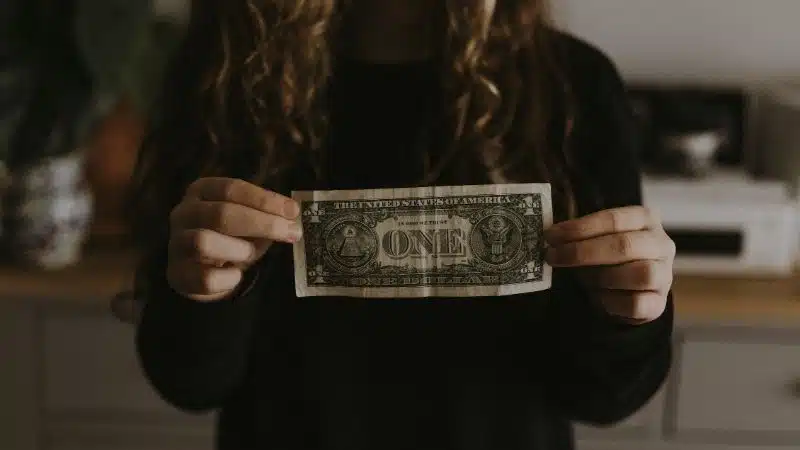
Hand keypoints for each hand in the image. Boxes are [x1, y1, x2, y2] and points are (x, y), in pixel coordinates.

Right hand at [167, 177, 301, 301]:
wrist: (203, 271)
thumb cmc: (230, 237)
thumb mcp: (250, 221)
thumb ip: (267, 215)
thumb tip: (291, 216)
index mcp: (201, 191)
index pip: (231, 188)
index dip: (264, 199)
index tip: (293, 211)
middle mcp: (183, 213)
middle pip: (221, 213)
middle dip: (261, 223)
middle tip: (290, 232)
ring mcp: (176, 244)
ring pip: (204, 242)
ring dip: (238, 249)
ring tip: (251, 255)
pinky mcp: (177, 274)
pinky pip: (205, 278)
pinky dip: (229, 278)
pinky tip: (237, 276)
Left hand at [544, 206, 674, 323]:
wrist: (628, 290)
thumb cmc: (608, 257)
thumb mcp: (596, 239)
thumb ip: (580, 235)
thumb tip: (551, 237)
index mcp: (645, 219)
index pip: (614, 219)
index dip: (580, 228)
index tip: (551, 236)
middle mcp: (661, 244)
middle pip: (624, 245)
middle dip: (582, 252)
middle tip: (553, 256)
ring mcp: (664, 275)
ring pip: (639, 274)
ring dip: (602, 277)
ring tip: (581, 279)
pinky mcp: (660, 304)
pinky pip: (637, 304)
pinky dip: (612, 302)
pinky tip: (597, 299)